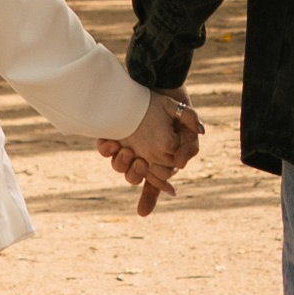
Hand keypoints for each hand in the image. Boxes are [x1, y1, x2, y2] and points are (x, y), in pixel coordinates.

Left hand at [100, 90, 202, 217]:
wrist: (157, 81)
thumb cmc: (174, 107)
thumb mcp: (189, 126)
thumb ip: (189, 146)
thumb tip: (180, 166)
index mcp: (159, 160)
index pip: (153, 184)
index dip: (148, 200)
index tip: (142, 213)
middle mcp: (141, 156)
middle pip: (133, 177)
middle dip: (134, 174)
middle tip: (140, 162)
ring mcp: (126, 145)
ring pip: (119, 166)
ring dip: (121, 163)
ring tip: (127, 150)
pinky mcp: (112, 133)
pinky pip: (104, 148)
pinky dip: (107, 148)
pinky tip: (112, 142)